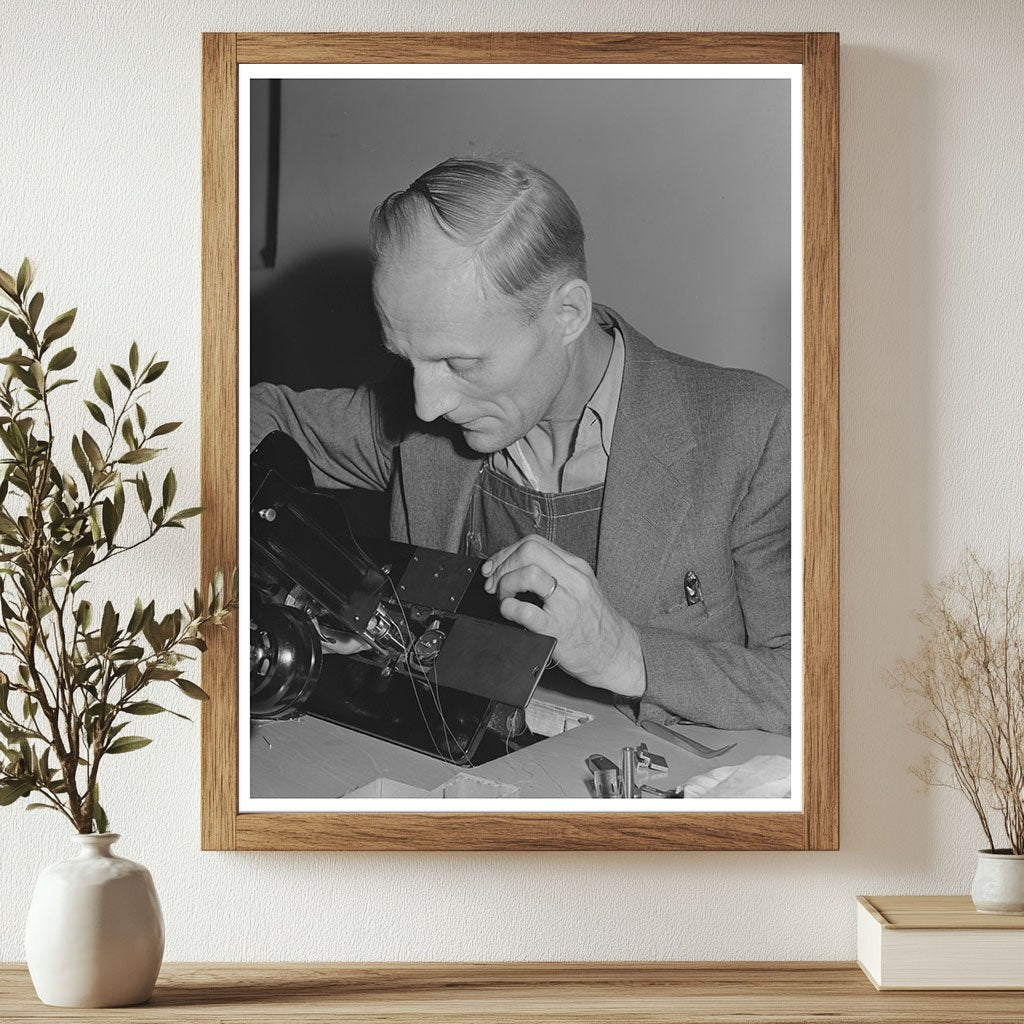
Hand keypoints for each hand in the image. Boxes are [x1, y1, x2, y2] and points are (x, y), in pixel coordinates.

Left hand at [481, 534, 645, 697]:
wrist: (617, 653)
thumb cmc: (594, 622)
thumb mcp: (581, 587)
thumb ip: (555, 573)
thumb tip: (515, 566)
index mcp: (576, 567)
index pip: (534, 543)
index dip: (507, 553)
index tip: (496, 567)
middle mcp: (574, 580)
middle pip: (529, 551)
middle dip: (503, 564)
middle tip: (495, 583)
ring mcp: (568, 604)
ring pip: (529, 574)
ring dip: (506, 584)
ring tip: (504, 598)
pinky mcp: (559, 629)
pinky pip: (526, 612)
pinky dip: (509, 609)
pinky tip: (510, 613)